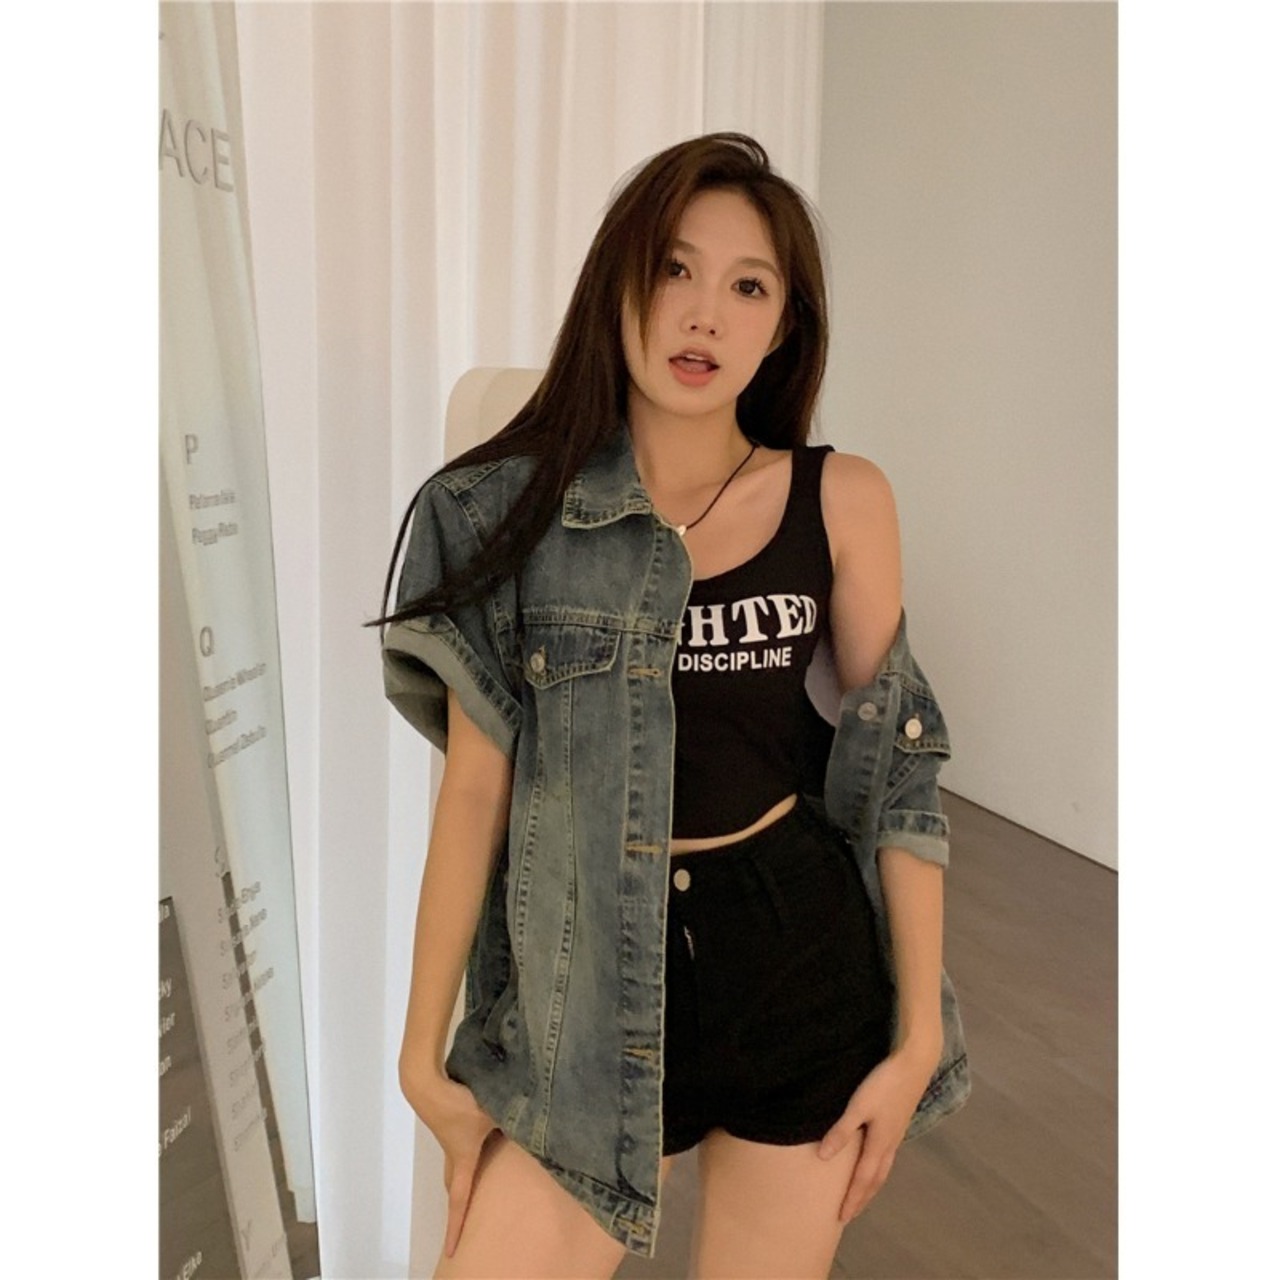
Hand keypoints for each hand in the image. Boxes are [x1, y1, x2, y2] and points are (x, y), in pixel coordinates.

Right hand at [401, 1066, 497, 1256]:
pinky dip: (467, 1151)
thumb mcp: (491, 1112)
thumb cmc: (459, 1103)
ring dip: (465, 1174)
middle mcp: (452, 1154)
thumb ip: (514, 1119)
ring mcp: (447, 1137)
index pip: (459, 1201)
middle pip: (455, 1185)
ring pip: (456, 1164)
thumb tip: (537, 1123)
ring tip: (482, 1178)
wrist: (427, 1083)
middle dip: (461, 1203)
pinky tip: (480, 1136)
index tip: (451, 1250)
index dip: (455, 1227)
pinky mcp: (447, 1122)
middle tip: (469, 1218)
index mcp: (463, 1160)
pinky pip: (457, 1144)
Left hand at [817, 1043, 939, 1222]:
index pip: (863, 1179)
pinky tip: (875, 1160)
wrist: (915, 1063)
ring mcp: (897, 1132)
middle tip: (850, 1213)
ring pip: (884, 1167)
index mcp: (880, 1143)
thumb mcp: (858, 1106)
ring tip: (862, 1194)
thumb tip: (823, 1157)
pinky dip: (878, 1167)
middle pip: (876, 1178)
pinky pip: (887, 1155)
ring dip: (872, 1184)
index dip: (852, 1198)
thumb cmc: (884, 1083)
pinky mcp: (899, 1121)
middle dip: (863, 1197)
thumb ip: (842, 1131)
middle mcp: (890, 1143)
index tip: (842, 1217)